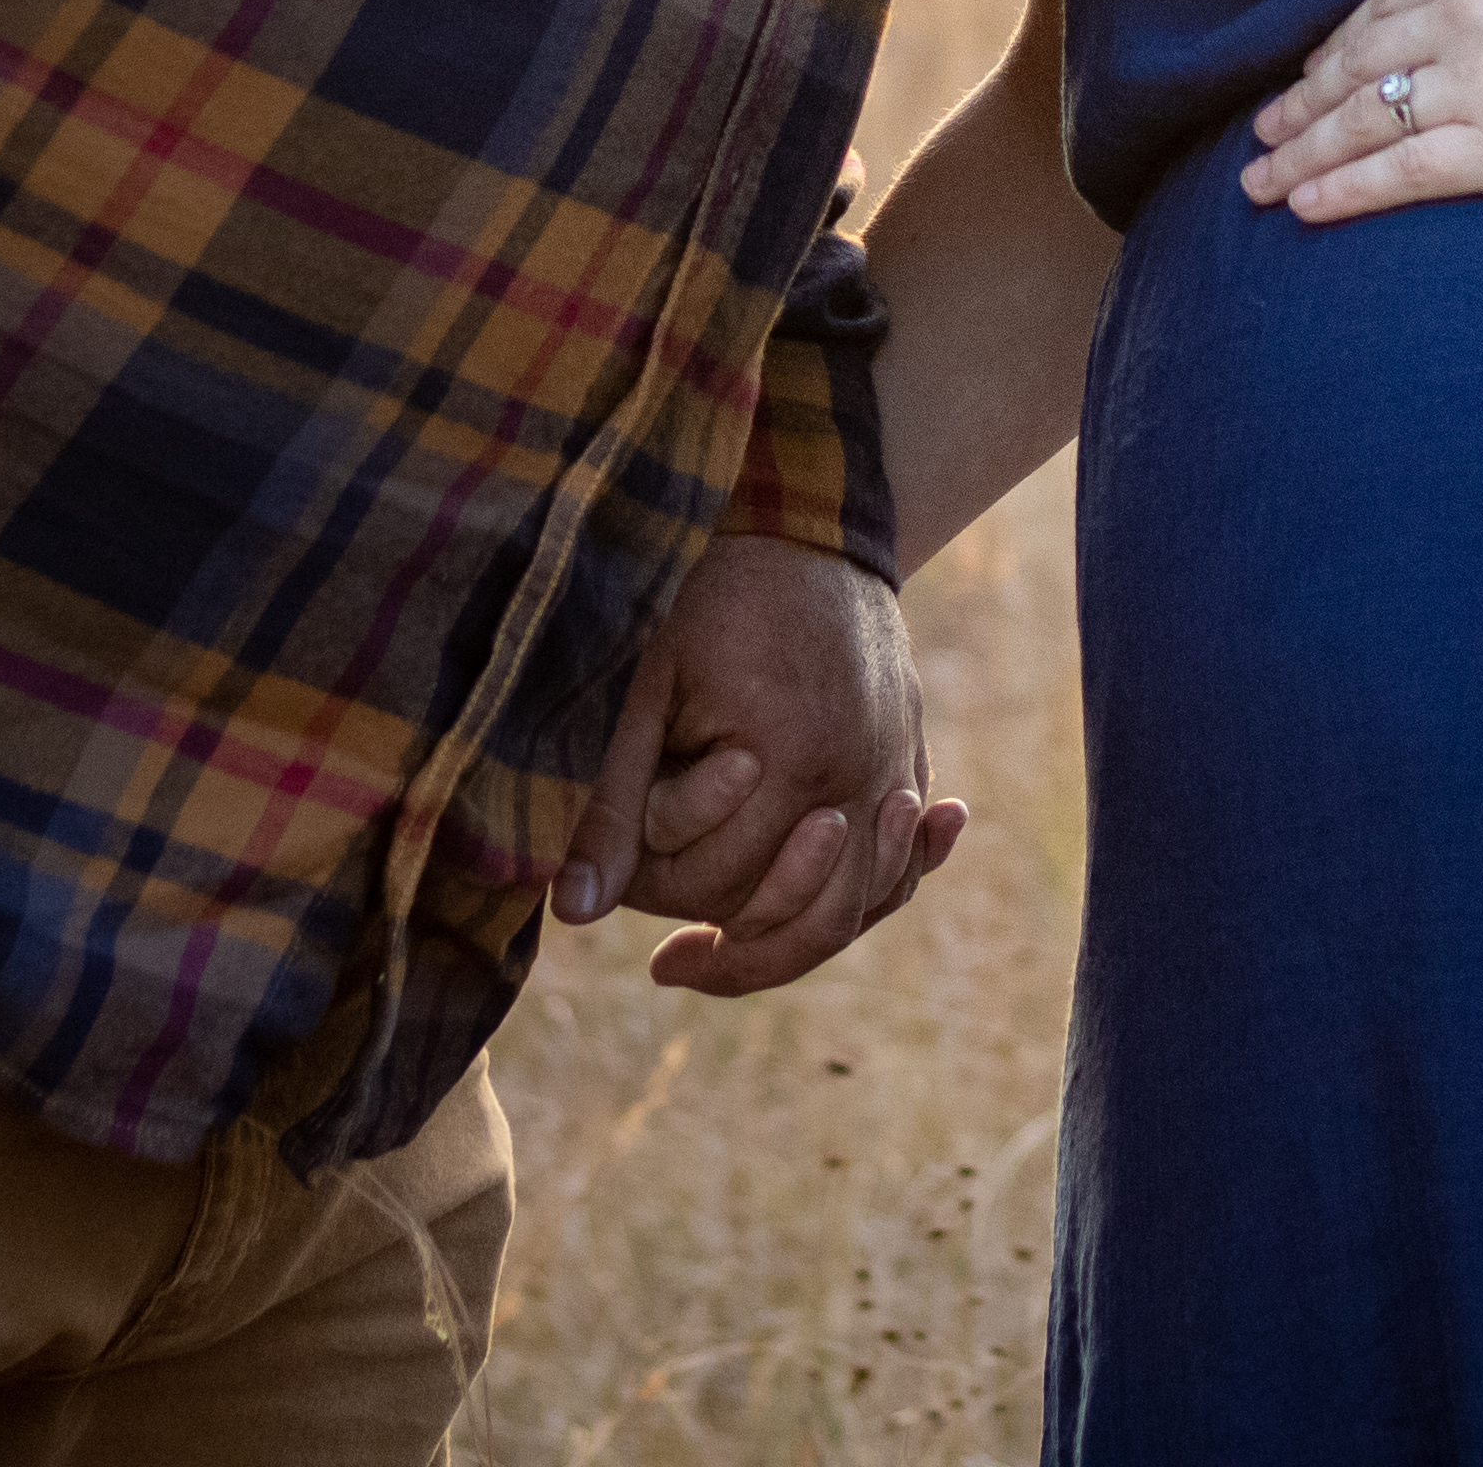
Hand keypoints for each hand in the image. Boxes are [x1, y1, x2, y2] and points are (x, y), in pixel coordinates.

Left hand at [552, 536, 964, 995]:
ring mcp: (895, 769)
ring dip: (795, 938)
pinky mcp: (911, 759)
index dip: (661, 900)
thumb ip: (614, 804)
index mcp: (789, 758)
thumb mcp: (649, 693)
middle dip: (729, 940)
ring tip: (726, 946)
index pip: (721, 888)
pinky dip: (875, 896)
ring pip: (857, 907)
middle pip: (796, 916)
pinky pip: (901, 864)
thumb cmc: (716, 603)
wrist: (809, 528)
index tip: (627, 886)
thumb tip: (570, 913)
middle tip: (675, 955)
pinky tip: (826, 899)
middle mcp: (857, 775)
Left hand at [1245, 0, 1482, 221]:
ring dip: (1301, 155)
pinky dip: (1344, 190)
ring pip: (1365, 121)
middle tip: (1260, 136)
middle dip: (1299, 107)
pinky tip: (1306, 206)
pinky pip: (1401, 172)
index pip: (1378, 9)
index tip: (1302, 81)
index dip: (1331, 53)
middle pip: (1357, 65)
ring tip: (1262, 182)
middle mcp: (1469, 9)